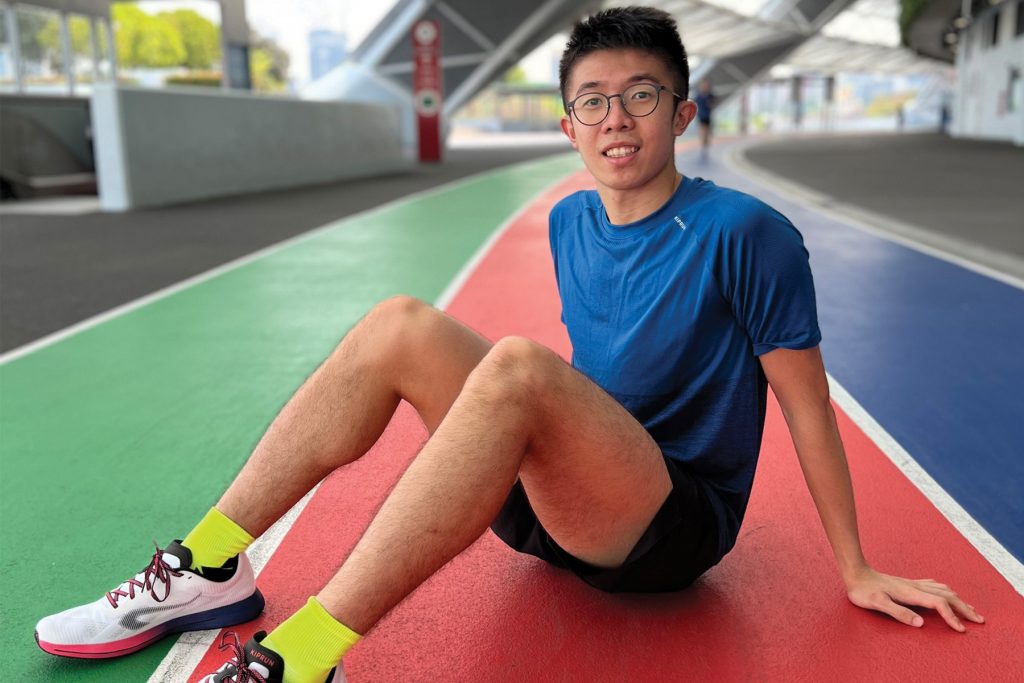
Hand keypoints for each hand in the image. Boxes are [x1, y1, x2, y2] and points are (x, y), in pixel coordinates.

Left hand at [844, 566, 984, 631]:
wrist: (855, 573)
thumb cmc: (863, 590)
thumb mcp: (877, 603)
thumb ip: (898, 612)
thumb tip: (920, 623)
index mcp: (910, 593)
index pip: (939, 604)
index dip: (951, 617)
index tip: (961, 630)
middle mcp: (915, 587)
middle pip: (947, 596)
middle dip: (965, 608)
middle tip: (980, 620)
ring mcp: (912, 584)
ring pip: (943, 590)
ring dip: (959, 600)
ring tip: (970, 609)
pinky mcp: (908, 583)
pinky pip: (934, 586)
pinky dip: (947, 592)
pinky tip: (947, 593)